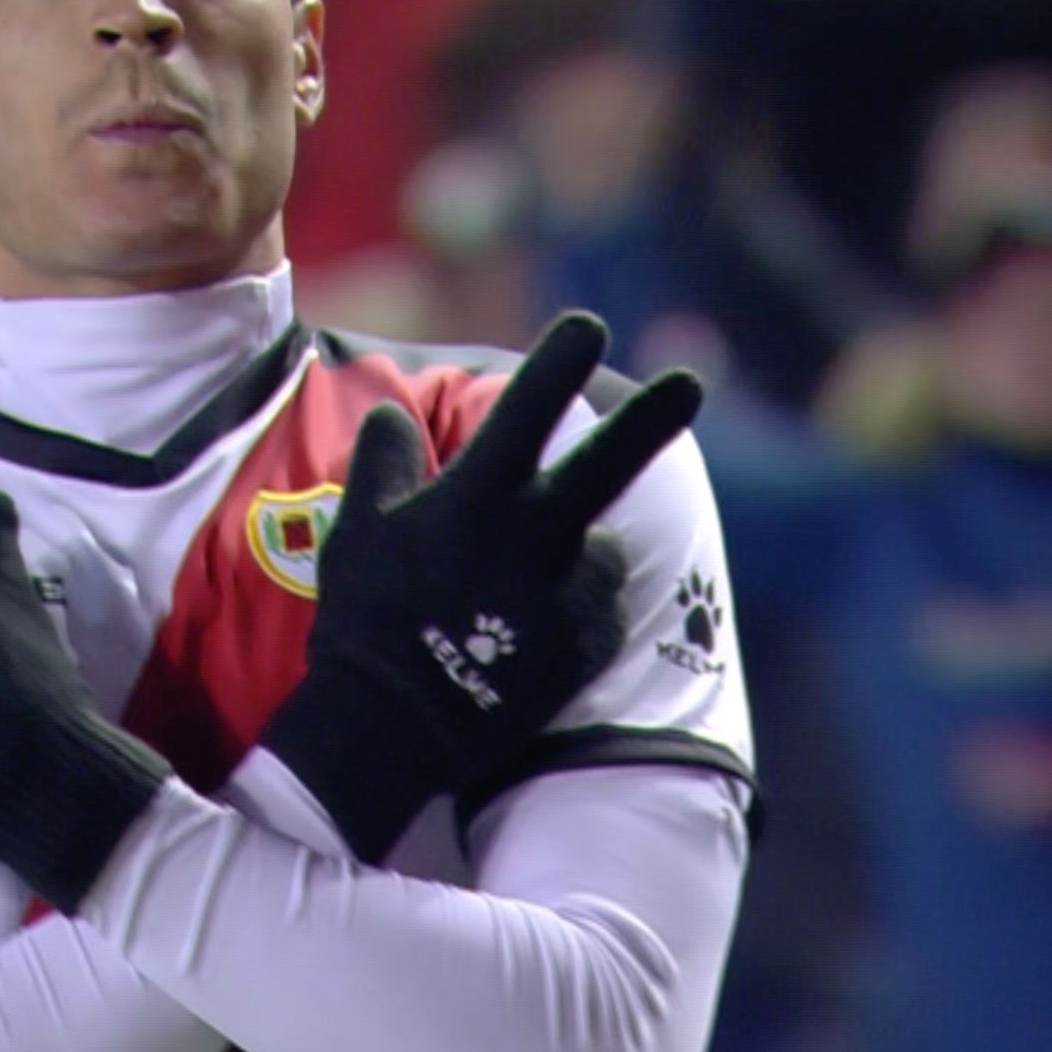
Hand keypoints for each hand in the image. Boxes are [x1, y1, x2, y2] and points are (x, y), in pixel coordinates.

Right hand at [261, 313, 703, 860]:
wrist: (389, 726)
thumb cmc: (365, 620)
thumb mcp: (358, 530)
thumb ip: (384, 463)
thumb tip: (393, 415)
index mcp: (479, 496)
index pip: (528, 407)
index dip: (559, 359)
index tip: (589, 324)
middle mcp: (536, 534)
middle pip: (610, 464)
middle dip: (653, 417)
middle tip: (693, 382)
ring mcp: (567, 592)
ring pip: (601, 550)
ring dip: (582, 555)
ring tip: (526, 595)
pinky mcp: (585, 646)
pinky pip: (596, 611)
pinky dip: (577, 611)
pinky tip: (535, 635)